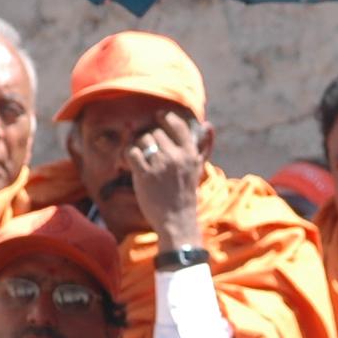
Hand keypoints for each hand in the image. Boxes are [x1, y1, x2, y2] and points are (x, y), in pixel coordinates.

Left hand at [128, 109, 204, 248]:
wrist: (177, 219)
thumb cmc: (186, 193)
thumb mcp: (198, 167)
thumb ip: (203, 145)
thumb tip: (208, 124)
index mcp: (190, 153)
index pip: (177, 124)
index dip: (165, 117)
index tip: (158, 117)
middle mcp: (176, 156)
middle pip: (155, 132)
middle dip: (150, 139)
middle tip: (149, 150)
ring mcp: (160, 165)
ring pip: (143, 140)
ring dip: (139, 147)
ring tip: (141, 158)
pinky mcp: (145, 175)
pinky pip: (131, 152)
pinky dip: (129, 155)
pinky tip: (132, 163)